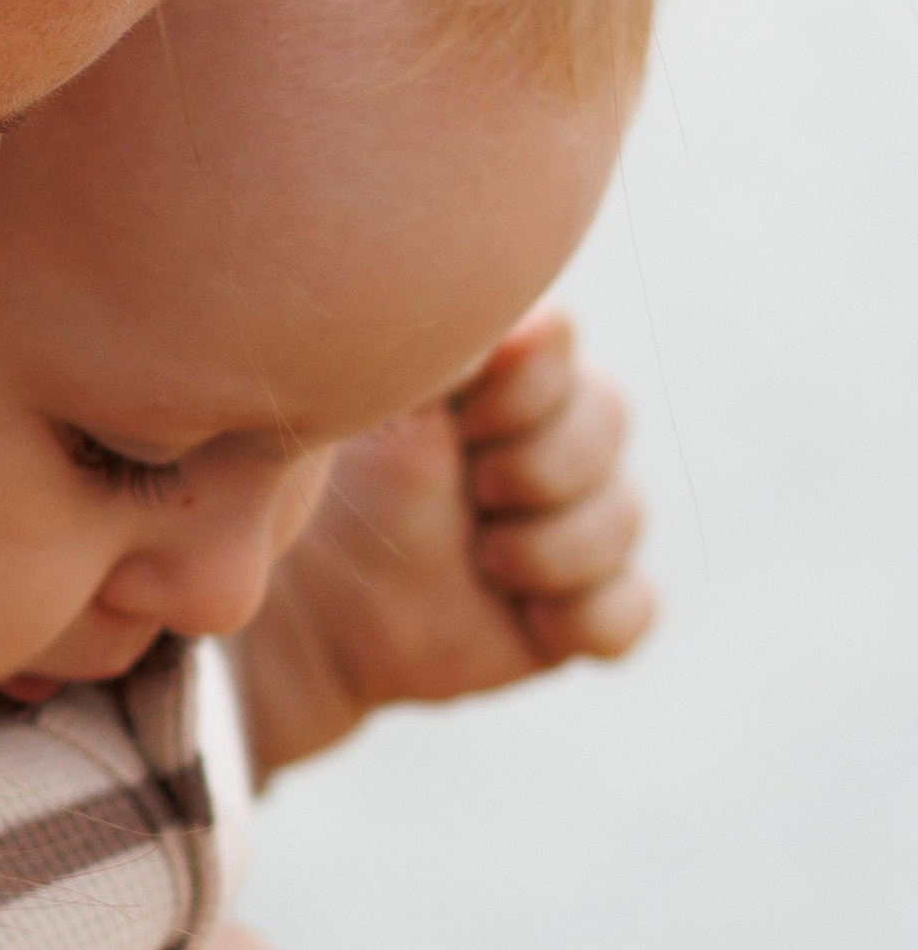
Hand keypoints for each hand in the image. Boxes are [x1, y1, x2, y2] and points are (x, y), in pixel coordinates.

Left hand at [236, 310, 654, 776]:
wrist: (318, 625)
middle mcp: (546, 437)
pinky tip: (531, 618)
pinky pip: (632, 606)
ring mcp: (572, 522)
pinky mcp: (581, 607)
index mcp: (493, 376)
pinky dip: (588, 616)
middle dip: (538, 467)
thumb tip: (493, 325)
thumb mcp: (370, 426)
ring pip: (622, 512)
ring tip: (485, 560)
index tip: (464, 425)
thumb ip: (430, 365)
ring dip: (552, 547)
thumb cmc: (338, 505)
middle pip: (607, 415)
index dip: (521, 387)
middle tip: (476, 494)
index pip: (555, 338)